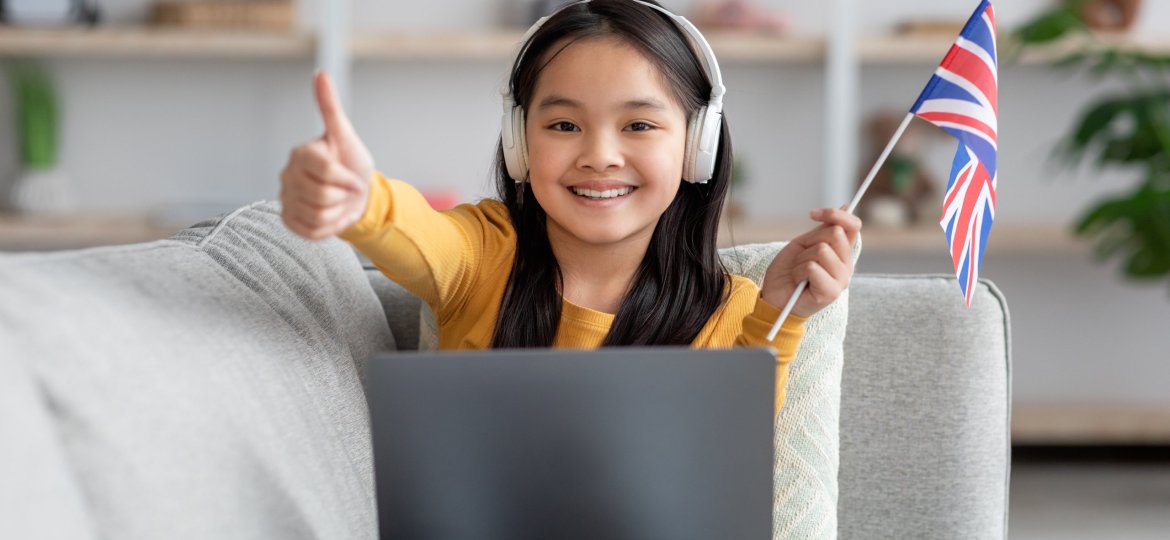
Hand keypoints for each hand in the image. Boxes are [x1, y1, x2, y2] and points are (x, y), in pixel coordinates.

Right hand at [280, 71, 374, 239]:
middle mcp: (287, 174)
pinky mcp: (288, 219)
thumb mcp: (346, 135)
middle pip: (323, 196)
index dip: (348, 180)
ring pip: (318, 216)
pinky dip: (329, 228)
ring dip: (338, 213)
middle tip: (347, 191)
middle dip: (344, 197)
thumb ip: (330, 107)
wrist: (354, 193)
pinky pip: (310, 231)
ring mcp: (285, 198)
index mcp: (301, 153)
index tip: (356, 179)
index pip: (326, 173)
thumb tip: (320, 73)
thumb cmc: (351, 162)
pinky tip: (332, 215)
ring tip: (339, 202)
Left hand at [760, 208, 861, 317]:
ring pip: (822, 250)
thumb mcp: (804, 244)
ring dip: (802, 259)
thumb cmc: (789, 272)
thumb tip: (845, 207)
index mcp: (842, 253)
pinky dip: (798, 271)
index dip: (835, 214)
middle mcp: (847, 266)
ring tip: (799, 272)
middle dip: (810, 242)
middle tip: (801, 258)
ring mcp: (842, 280)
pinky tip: (798, 281)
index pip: (852, 226)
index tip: (812, 213)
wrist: (775, 298)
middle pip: (835, 234)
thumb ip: (823, 229)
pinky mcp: (832, 292)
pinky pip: (812, 267)